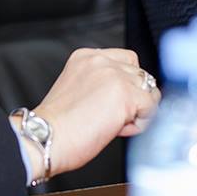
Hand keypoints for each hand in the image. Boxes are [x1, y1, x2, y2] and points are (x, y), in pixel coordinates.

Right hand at [18, 48, 160, 179]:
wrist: (45, 138)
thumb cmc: (57, 127)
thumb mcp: (78, 90)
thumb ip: (101, 84)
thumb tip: (127, 96)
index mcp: (86, 56)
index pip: (126, 61)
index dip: (125, 84)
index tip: (112, 104)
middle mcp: (101, 61)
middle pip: (140, 75)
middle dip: (133, 97)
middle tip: (112, 117)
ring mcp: (114, 76)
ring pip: (148, 90)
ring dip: (138, 109)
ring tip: (115, 124)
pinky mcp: (125, 95)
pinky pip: (151, 108)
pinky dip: (141, 123)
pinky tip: (119, 129)